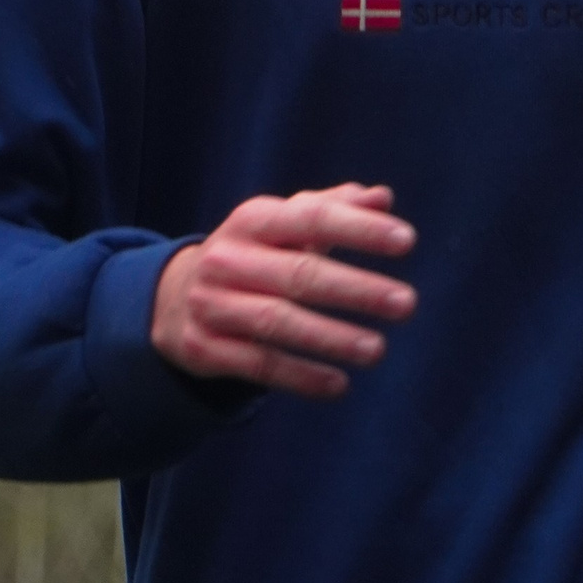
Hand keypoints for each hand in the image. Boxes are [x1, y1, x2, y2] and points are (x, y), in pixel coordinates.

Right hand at [151, 184, 416, 399]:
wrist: (174, 299)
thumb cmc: (253, 256)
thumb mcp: (283, 226)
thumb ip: (333, 208)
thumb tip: (382, 197)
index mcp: (252, 220)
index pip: (311, 218)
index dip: (359, 229)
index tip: (407, 242)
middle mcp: (227, 259)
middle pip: (298, 274)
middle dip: (356, 289)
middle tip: (408, 303)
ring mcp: (212, 305)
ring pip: (277, 322)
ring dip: (331, 338)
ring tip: (377, 349)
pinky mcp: (205, 348)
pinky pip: (259, 365)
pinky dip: (301, 377)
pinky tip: (340, 385)